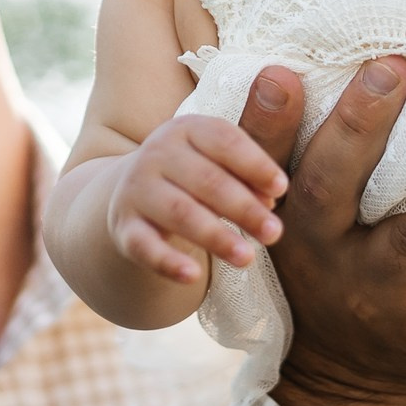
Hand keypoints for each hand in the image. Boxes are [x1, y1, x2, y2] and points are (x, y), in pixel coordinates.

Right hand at [107, 115, 289, 285]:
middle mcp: (157, 153)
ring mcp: (137, 189)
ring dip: (216, 236)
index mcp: (186, 129)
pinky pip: (145, 245)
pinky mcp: (124, 226)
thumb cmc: (193, 175)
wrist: (131, 190)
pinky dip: (168, 261)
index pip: (224, 141)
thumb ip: (247, 175)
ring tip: (247, 258)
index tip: (281, 189)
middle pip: (206, 180)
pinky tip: (193, 275)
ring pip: (180, 213)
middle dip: (243, 208)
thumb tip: (270, 200)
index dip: (254, 164)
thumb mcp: (217, 162)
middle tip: (274, 233)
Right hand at [236, 58, 405, 405]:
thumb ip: (288, 152)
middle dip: (360, 126)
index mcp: (286, 219)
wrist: (343, 380)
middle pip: (332, 186)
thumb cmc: (321, 269)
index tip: (280, 72)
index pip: (265, 164)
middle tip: (393, 67)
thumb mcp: (287, 221)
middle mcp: (324, 255)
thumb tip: (286, 61)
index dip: (266, 121)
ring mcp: (382, 292)